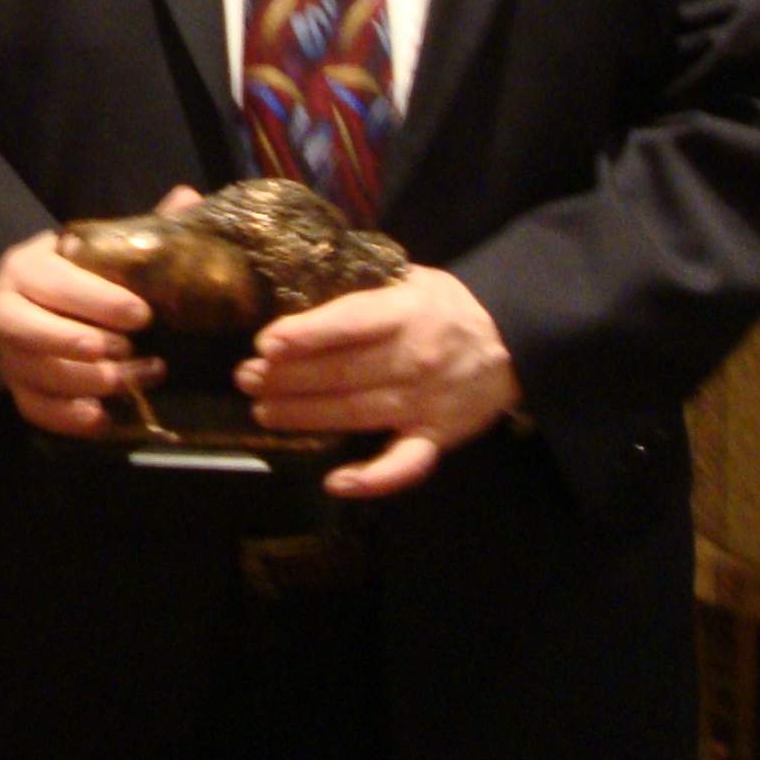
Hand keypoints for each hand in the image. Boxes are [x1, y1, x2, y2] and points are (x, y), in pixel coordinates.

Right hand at [0, 222, 161, 439]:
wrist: (29, 305)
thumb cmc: (76, 274)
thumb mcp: (99, 248)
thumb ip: (139, 227)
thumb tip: (188, 196)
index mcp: (25, 267)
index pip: (53, 283)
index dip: (96, 300)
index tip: (142, 314)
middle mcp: (4, 309)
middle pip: (31, 332)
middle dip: (83, 344)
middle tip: (134, 351)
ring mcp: (6, 354)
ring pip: (37, 374)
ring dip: (90, 382)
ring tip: (139, 379)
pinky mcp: (15, 390)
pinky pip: (34, 410)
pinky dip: (68, 418)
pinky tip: (105, 417)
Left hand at [240, 268, 522, 499]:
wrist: (514, 343)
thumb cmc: (447, 307)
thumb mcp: (412, 278)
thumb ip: (365, 284)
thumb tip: (302, 279)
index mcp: (406, 312)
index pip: (350, 323)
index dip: (306, 334)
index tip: (266, 343)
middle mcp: (414, 359)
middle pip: (342, 372)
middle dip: (288, 377)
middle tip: (246, 378)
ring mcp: (425, 403)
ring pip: (356, 413)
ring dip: (306, 416)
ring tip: (264, 412)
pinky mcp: (436, 438)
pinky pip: (405, 465)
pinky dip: (374, 478)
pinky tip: (337, 481)